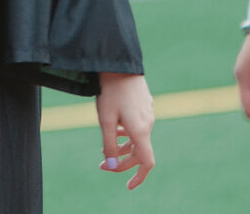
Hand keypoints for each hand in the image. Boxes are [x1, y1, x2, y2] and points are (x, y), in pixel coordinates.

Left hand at [96, 72, 154, 189]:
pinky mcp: (144, 104)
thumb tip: (111, 166)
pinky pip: (138, 127)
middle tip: (101, 164)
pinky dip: (126, 134)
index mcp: (140, 130)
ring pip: (137, 139)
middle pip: (139, 152)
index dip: (139, 177)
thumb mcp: (105, 120)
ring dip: (122, 148)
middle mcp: (148, 123)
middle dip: (121, 162)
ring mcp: (148, 113)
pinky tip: (114, 129)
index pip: (147, 162)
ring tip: (104, 149)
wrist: (119, 63)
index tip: (128, 186)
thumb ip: (109, 146)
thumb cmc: (110, 91)